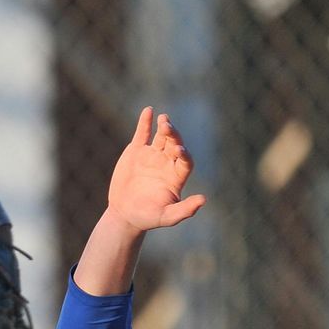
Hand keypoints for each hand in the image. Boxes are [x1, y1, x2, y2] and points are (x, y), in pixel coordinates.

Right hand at [106, 107, 206, 234]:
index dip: (184, 154)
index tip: (179, 150)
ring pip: (161, 137)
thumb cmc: (148, 218)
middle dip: (173, 135)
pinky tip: (148, 111)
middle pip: (175, 144)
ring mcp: (152, 155)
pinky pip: (143, 133)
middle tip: (168, 127)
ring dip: (164, 126)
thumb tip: (203, 200)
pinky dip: (145, 122)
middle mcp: (167, 163)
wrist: (124, 214)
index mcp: (176, 176)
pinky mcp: (137, 151)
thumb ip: (185, 210)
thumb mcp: (167, 217)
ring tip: (163, 119)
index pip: (186, 160)